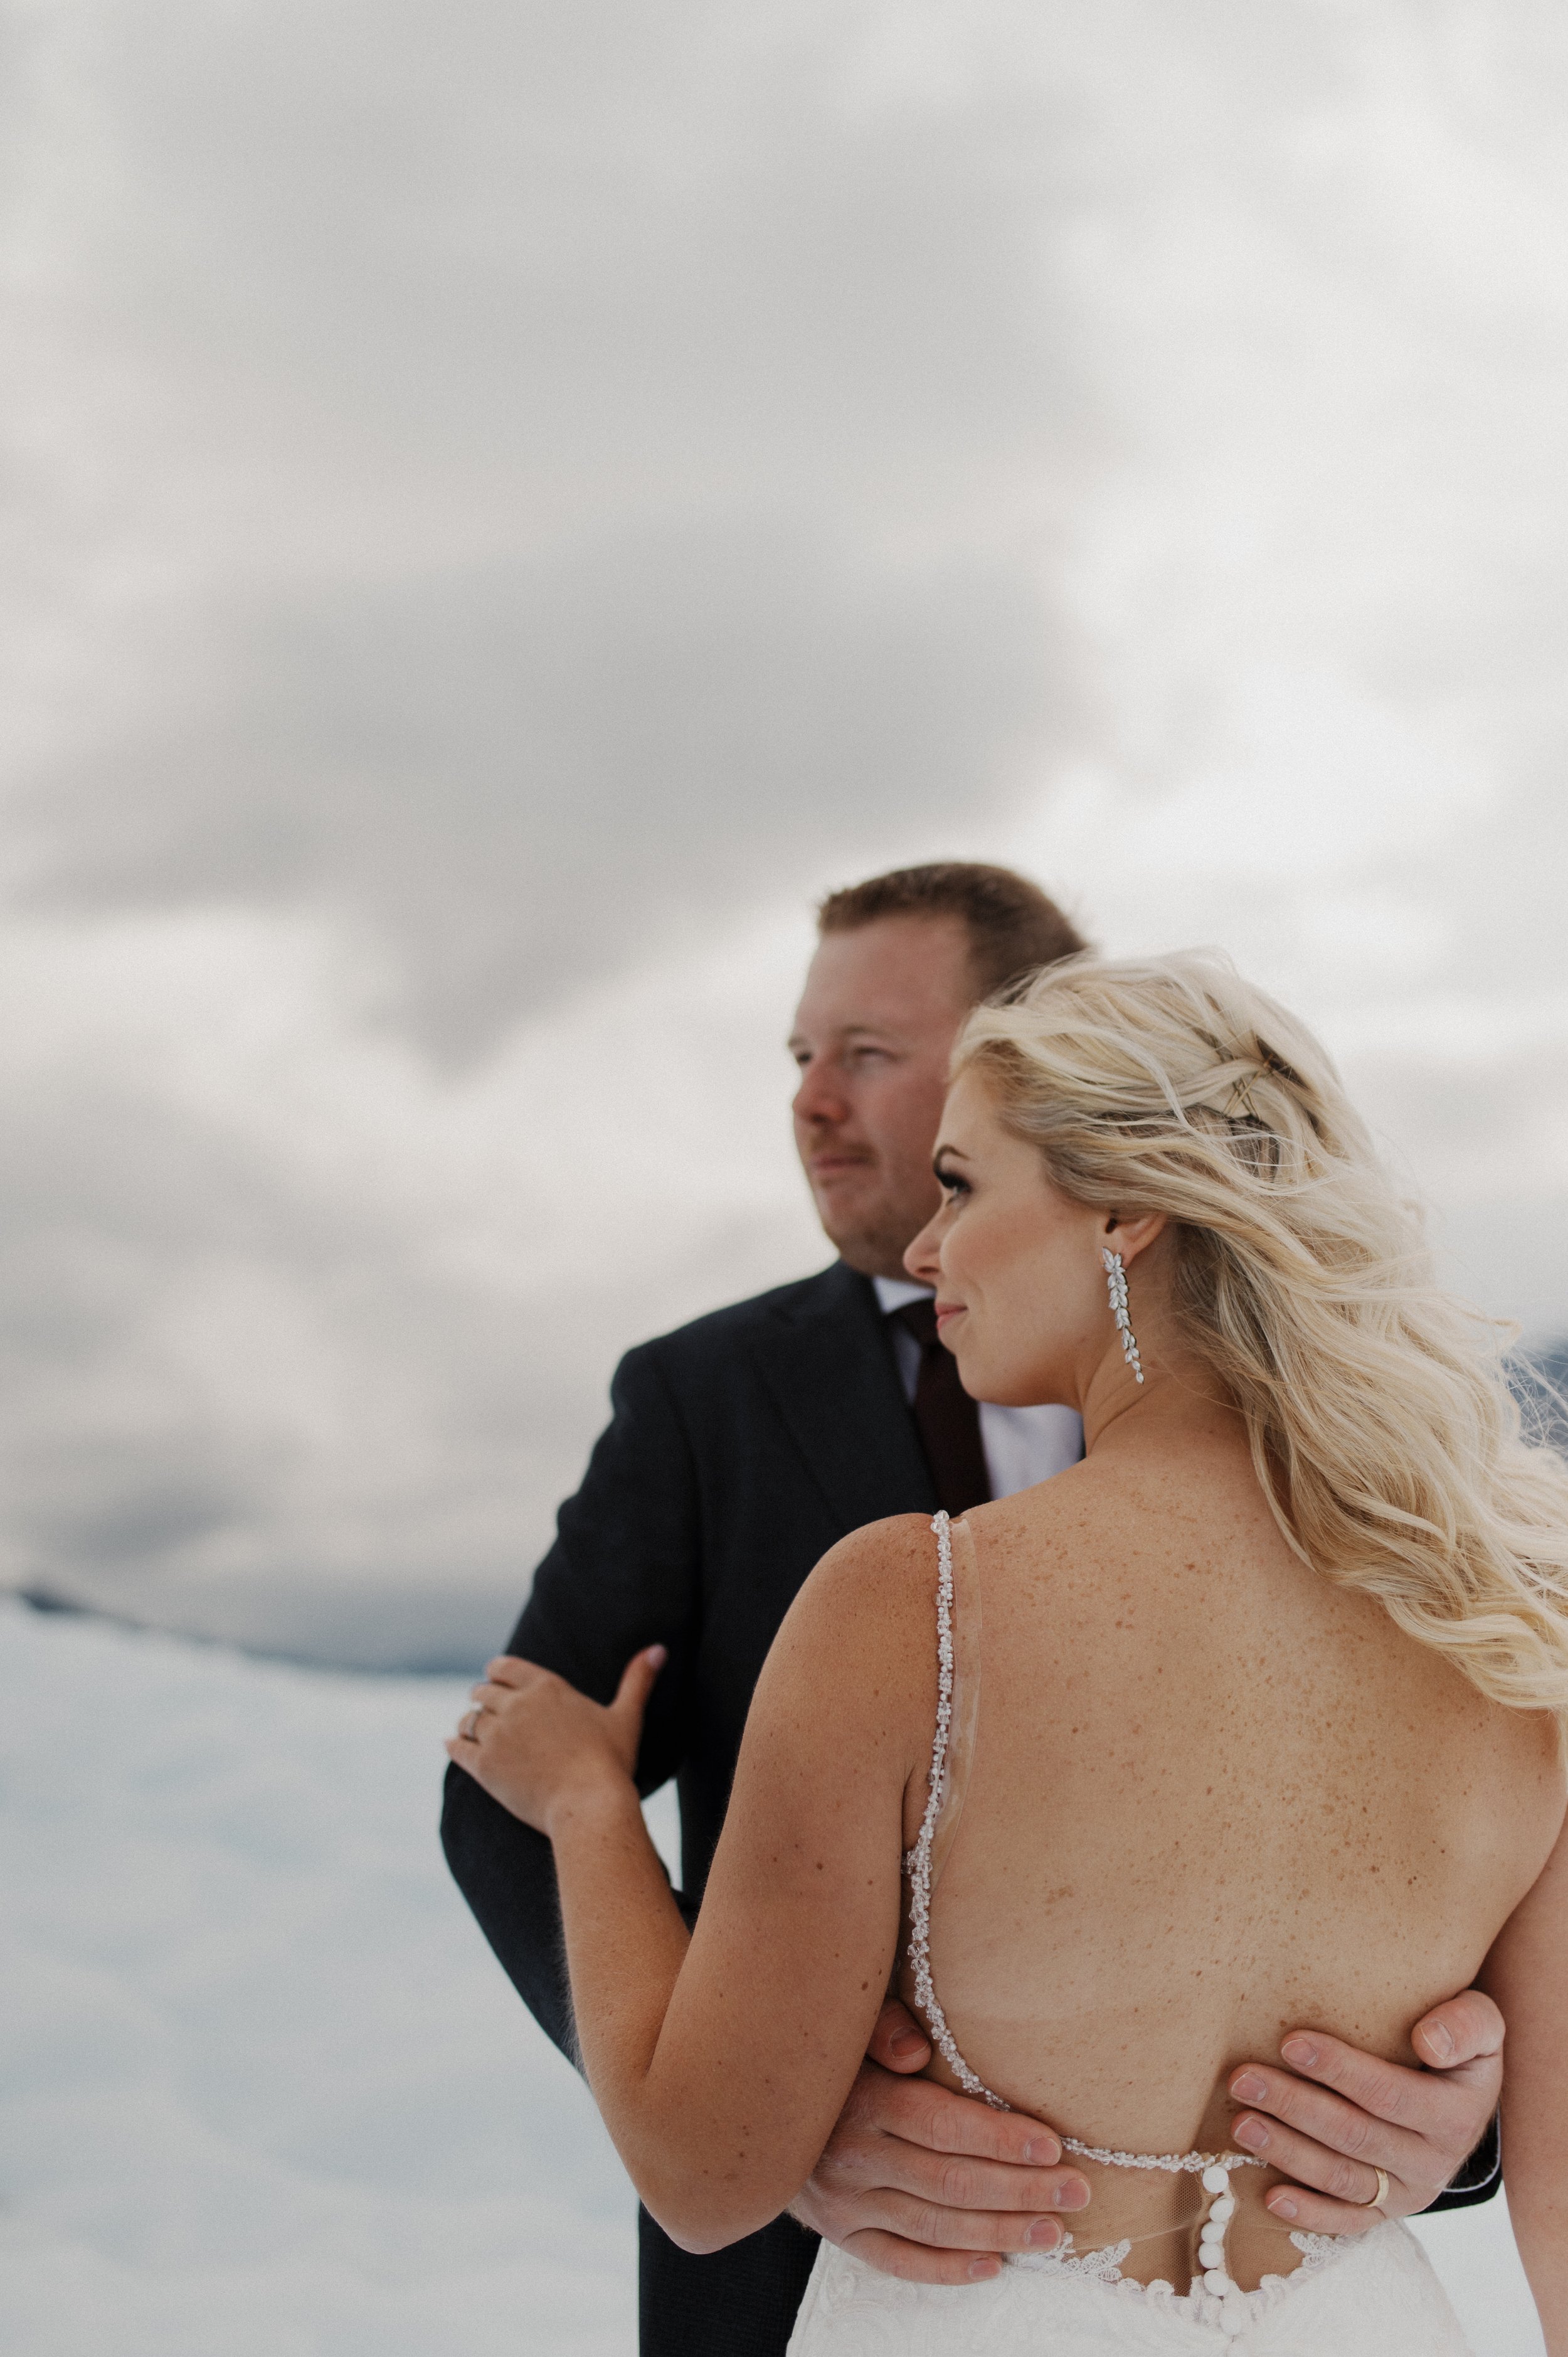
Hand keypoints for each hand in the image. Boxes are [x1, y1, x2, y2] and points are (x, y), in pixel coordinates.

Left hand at [445, 1646, 665, 1834]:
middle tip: (483, 1706)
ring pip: (468, 1720)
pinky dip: (453, 1744)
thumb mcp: (626, 1716)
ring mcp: (497, 1735)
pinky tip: (451, 1744)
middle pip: (482, 1693)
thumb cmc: (610, 1761)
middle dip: (481, 1698)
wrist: (589, 1804)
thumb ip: (638, 1680)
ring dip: (468, 1723)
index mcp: (545, 1686)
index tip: (494, 1678)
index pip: (503, 1667)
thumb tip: (660, 1648)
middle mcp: (515, 1705)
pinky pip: (457, 1747)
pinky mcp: (484, 1766)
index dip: (496, 1672)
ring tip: (469, 1730)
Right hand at [790, 2000, 1090, 2283]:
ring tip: (1054, 2231)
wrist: (755, 2104)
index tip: (1054, 2145)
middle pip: (950, 2182)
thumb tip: (919, 2051)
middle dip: (1021, 2189)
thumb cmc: (826, 2053)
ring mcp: (844, 2203)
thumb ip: (885, 2026)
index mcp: (862, 2100)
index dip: (1001, 2138)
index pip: (943, 2126)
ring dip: (999, 2232)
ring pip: (934, 2226)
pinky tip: (992, 2265)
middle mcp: (852, 2157)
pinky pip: (898, 2261)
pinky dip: (947, 2268)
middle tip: (1077, 2191)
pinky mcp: (839, 2233)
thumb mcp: (848, 2024)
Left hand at [1226, 1988, 1503, 2234]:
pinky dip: (1310, 2212)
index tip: (1290, 2042)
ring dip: (1288, 2153)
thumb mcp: (1480, 2025)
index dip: (1340, 2070)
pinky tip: (1271, 2196)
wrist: (1467, 2097)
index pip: (1388, 2094)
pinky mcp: (1387, 2211)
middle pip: (1354, 2135)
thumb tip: (1428, 2039)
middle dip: (1295, 2106)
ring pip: (1343, 2178)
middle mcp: (1433, 2162)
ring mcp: (1409, 2192)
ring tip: (1242, 2124)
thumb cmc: (1459, 2045)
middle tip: (1243, 2079)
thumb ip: (1465, 2025)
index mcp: (1457, 2115)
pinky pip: (1348, 2220)